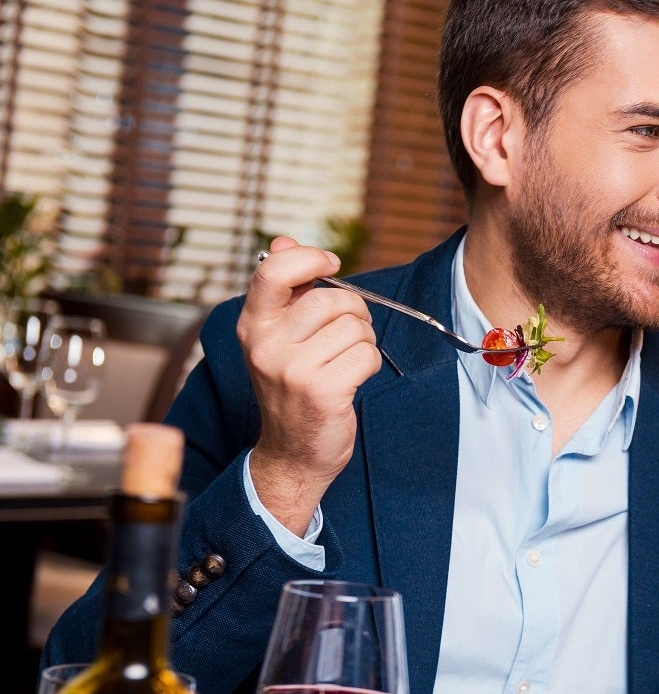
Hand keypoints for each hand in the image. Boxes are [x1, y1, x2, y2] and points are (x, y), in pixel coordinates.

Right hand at [242, 236, 381, 533]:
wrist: (293, 451)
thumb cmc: (293, 388)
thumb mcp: (279, 336)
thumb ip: (285, 290)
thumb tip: (286, 241)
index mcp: (253, 324)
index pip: (274, 270)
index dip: (311, 259)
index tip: (332, 265)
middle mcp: (266, 344)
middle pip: (332, 299)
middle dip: (354, 312)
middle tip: (348, 333)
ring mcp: (292, 369)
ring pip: (355, 327)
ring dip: (363, 341)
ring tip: (346, 360)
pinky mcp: (322, 391)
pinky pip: (367, 355)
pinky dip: (370, 364)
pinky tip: (353, 379)